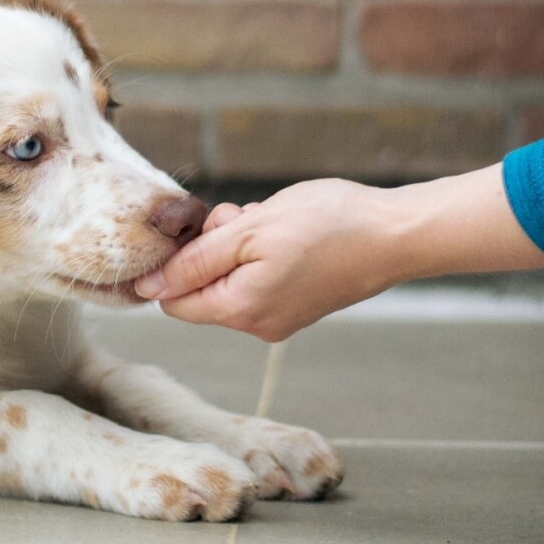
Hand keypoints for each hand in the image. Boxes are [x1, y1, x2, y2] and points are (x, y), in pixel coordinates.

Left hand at [133, 180, 400, 341]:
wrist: (397, 233)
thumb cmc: (326, 225)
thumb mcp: (248, 232)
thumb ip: (193, 261)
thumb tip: (145, 287)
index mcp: (239, 311)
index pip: (172, 300)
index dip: (175, 261)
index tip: (205, 229)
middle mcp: (256, 324)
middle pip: (200, 287)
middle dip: (211, 247)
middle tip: (244, 218)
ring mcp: (278, 317)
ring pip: (228, 277)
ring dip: (237, 243)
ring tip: (269, 221)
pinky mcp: (296, 303)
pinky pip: (256, 277)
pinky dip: (260, 250)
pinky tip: (286, 230)